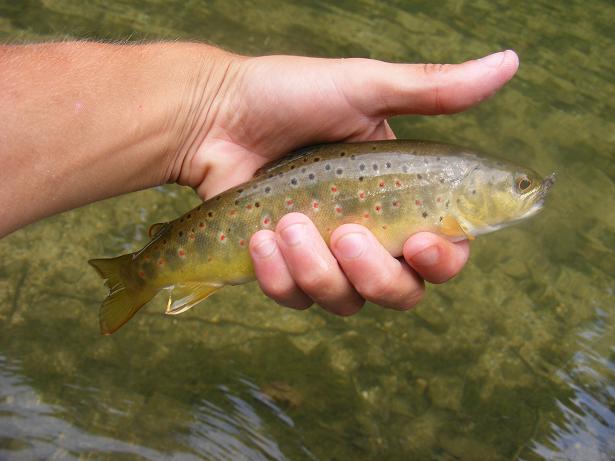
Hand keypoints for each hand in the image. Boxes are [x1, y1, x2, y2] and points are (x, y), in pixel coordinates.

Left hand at [178, 50, 518, 313]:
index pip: (444, 249)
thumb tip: (509, 62)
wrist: (214, 114)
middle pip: (400, 291)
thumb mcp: (364, 87)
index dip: (444, 259)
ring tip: (284, 222)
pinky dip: (278, 277)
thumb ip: (433, 89)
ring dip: (317, 270)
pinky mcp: (282, 270)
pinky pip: (294, 298)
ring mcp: (324, 257)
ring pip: (345, 301)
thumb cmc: (289, 94)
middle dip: (375, 274)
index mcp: (398, 196)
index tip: (421, 242)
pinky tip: (259, 239)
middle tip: (344, 233)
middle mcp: (368, 234)